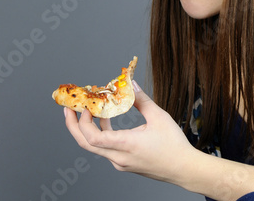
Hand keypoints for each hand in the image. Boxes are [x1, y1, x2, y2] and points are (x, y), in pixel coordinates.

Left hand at [64, 81, 196, 183]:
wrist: (185, 170)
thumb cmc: (175, 146)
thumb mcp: (159, 117)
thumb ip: (141, 100)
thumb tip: (131, 84)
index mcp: (126, 146)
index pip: (93, 139)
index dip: (83, 122)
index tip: (83, 107)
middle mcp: (119, 157)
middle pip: (86, 144)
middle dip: (73, 125)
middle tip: (68, 109)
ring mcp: (120, 162)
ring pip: (94, 147)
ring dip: (87, 128)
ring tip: (86, 110)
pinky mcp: (123, 163)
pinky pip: (105, 148)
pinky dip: (100, 133)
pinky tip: (105, 118)